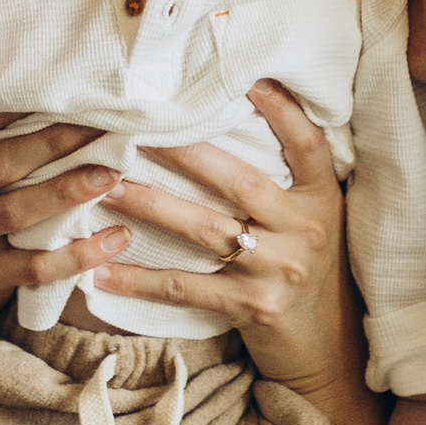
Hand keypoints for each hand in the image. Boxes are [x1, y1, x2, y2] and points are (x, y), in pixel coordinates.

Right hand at [0, 105, 130, 332]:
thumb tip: (67, 96)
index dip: (12, 104)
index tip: (61, 87)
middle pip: (2, 163)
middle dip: (55, 142)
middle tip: (103, 127)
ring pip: (16, 211)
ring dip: (67, 191)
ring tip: (111, 175)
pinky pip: (35, 266)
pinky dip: (78, 254)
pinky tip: (117, 237)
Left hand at [83, 80, 361, 399]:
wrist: (323, 345)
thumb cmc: (303, 265)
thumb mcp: (311, 217)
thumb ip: (285, 178)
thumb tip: (245, 114)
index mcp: (320, 199)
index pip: (307, 145)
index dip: (283, 111)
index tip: (248, 79)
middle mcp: (304, 230)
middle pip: (239, 180)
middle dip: (183, 151)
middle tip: (134, 128)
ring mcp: (278, 269)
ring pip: (204, 228)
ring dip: (150, 204)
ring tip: (107, 185)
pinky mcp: (252, 306)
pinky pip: (186, 287)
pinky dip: (140, 279)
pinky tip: (102, 269)